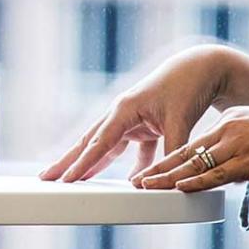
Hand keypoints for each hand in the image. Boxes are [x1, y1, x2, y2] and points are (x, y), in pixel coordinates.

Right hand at [45, 46, 248, 183]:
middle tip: (45, 178)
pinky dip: (128, 165)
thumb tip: (164, 179)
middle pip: (89, 142)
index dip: (83, 164)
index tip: (67, 180)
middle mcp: (122, 113)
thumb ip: (171, 152)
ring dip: (89, 163)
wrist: (203, 66)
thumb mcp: (181, 121)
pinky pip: (130, 149)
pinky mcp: (145, 124)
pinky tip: (126, 182)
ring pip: (105, 146)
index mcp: (125, 109)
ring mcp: (132, 119)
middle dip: (68, 161)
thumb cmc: (188, 87)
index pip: (99, 142)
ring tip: (70, 180)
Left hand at [131, 105, 248, 192]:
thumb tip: (231, 174)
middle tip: (138, 179)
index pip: (194, 142)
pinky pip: (216, 174)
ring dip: (169, 177)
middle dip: (160, 168)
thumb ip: (242, 152)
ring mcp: (236, 145)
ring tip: (147, 186)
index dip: (172, 157)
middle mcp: (228, 130)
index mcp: (230, 121)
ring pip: (195, 164)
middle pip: (186, 152)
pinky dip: (195, 182)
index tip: (153, 168)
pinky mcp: (248, 161)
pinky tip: (178, 188)